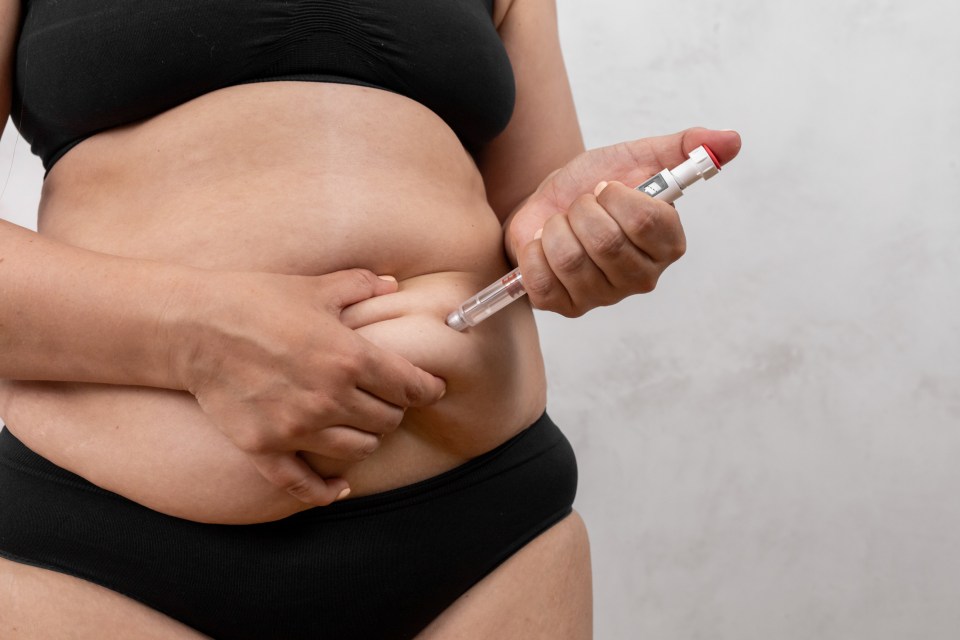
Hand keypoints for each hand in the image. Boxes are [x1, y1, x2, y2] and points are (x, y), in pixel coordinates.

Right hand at [175, 269, 445, 506]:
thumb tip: (393, 284)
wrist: (194, 326)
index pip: (409, 386)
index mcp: (349, 357)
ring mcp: (297, 428)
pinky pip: (304, 484)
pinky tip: (339, 487)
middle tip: (386, 399)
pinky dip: (326, 490)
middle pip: (386, 421)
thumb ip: (360, 286)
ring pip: (358, 451)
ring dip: (366, 439)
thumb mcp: (315, 287)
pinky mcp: (265, 448)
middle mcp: (329, 398)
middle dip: (393, 410)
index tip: (432, 389)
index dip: (427, 389)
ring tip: (360, 426)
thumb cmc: (257, 299)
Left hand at [504, 128, 740, 316]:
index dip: (617, 197)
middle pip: (606, 242)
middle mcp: (641, 277)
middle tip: (582, 205)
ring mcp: (603, 297)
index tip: (606, 187)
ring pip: (570, 259)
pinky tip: (544, 245)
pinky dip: (534, 252)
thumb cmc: (594, 186)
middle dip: (582, 210)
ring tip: (563, 224)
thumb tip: (730, 140)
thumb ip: (683, 148)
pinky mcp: (565, 307)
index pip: (646, 222)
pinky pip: (542, 280)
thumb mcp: (637, 157)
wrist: (547, 204)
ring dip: (556, 228)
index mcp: (667, 243)